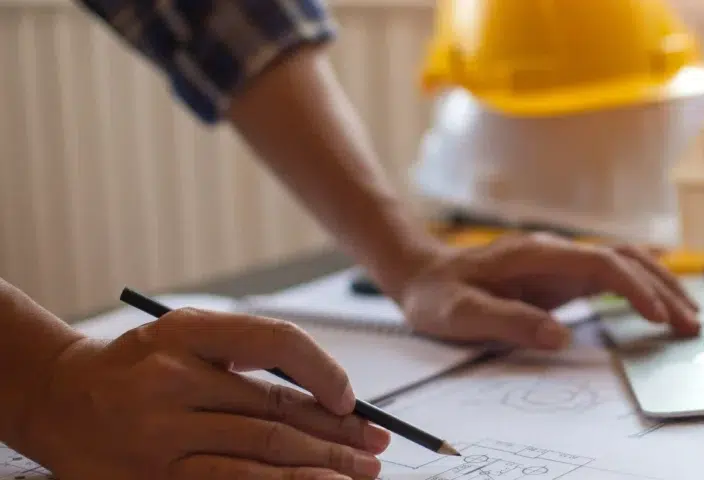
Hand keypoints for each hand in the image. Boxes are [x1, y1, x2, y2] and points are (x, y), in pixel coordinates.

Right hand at [20, 308, 390, 478]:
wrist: (58, 397)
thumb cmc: (141, 365)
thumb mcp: (188, 335)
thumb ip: (250, 352)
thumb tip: (332, 394)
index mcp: (187, 333)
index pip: (276, 344)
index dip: (325, 372)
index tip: (351, 399)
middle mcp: (172, 381)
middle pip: (276, 412)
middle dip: (337, 434)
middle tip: (377, 446)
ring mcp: (161, 435)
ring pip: (260, 455)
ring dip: (319, 468)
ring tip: (358, 474)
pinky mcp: (153, 478)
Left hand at [389, 232, 700, 348]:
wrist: (424, 274)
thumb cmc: (439, 295)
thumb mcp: (461, 314)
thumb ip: (508, 321)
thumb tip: (559, 335)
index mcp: (534, 253)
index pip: (599, 262)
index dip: (633, 287)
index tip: (656, 316)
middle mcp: (556, 250)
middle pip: (624, 259)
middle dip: (662, 289)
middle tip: (691, 324)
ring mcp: (562, 260)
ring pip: (625, 263)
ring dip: (660, 286)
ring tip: (690, 317)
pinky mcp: (564, 274)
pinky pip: (613, 276)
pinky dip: (643, 288)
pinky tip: (662, 306)